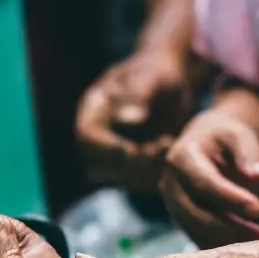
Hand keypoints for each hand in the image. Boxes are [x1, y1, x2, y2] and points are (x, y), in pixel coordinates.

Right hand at [76, 49, 190, 192]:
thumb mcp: (153, 77)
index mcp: (92, 110)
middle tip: (163, 143)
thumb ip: (141, 95)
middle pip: (99, 166)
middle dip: (132, 163)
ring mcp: (112, 156)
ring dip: (148, 170)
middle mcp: (97, 137)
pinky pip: (140, 183)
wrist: (170, 87)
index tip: (135, 150)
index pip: (86, 137)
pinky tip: (172, 153)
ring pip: (121, 179)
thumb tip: (133, 119)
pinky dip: (157, 175)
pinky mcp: (131, 169)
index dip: (107, 149)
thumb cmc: (158, 74)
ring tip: (170, 143)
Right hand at [161, 109, 258, 248]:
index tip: (258, 210)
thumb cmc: (223, 140)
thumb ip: (249, 153)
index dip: (230, 198)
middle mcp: (170, 185)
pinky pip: (199, 239)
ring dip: (230, 240)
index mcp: (181, 158)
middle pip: (197, 214)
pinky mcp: (181, 222)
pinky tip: (249, 245)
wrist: (203, 147)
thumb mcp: (237, 136)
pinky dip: (224, 245)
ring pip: (197, 231)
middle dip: (232, 227)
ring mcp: (173, 206)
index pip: (203, 183)